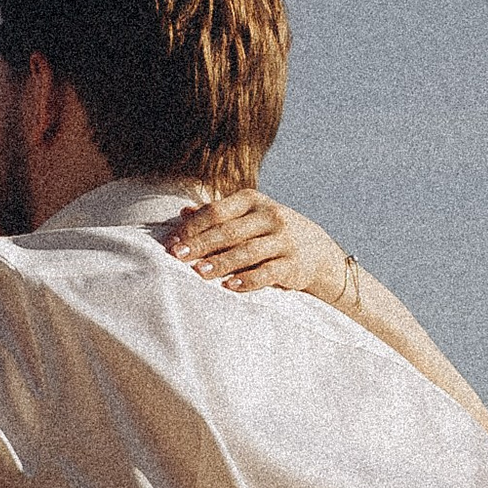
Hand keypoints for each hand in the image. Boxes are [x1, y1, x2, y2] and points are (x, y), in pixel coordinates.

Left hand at [165, 191, 346, 301]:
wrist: (316, 250)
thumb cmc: (269, 232)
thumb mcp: (247, 216)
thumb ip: (217, 215)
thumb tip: (183, 212)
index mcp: (252, 200)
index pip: (217, 211)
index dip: (193, 227)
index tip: (171, 243)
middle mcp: (270, 216)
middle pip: (229, 231)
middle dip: (201, 244)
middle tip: (177, 257)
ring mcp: (283, 240)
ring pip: (248, 251)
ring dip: (222, 262)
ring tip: (199, 273)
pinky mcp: (293, 264)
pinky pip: (268, 272)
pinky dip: (248, 280)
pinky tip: (229, 286)